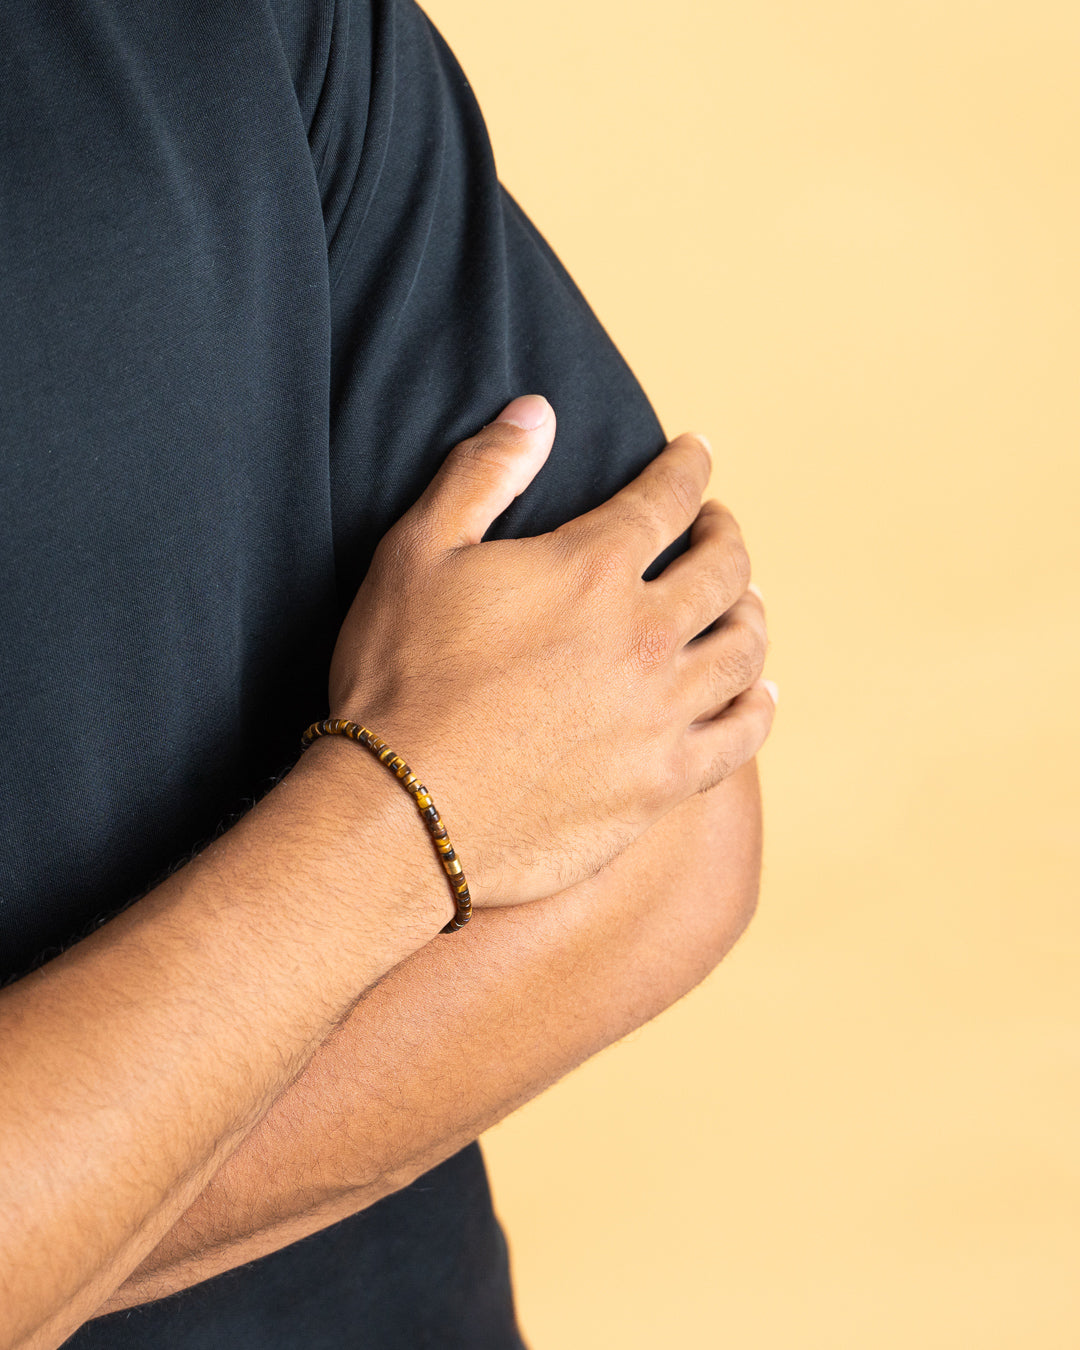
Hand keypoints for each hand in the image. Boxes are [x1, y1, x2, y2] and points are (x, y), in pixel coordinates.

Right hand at [327, 394, 773, 907]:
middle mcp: (645, 635)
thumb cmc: (399, 678)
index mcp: (591, 570)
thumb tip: (537, 410)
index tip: (696, 452)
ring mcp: (662, 713)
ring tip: (742, 602)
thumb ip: (483, 474)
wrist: (403, 814)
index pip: (667, 497)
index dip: (688, 465)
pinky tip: (760, 693)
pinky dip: (759, 706)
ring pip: (744, 648)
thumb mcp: (417, 553)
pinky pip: (742, 737)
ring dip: (750, 611)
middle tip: (717, 528)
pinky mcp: (662, 782)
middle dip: (725, 533)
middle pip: (723, 568)